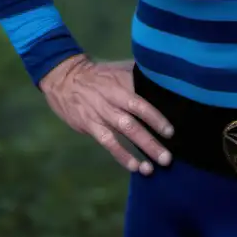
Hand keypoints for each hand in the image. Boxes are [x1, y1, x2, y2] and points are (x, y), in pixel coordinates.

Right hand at [39, 55, 174, 175]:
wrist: (65, 78)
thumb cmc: (100, 75)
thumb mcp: (119, 69)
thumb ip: (139, 76)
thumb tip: (167, 80)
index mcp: (123, 83)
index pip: (142, 100)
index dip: (156, 117)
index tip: (171, 132)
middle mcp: (114, 98)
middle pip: (136, 118)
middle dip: (152, 138)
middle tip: (168, 156)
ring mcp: (102, 113)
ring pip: (124, 131)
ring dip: (139, 149)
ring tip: (153, 167)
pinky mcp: (90, 125)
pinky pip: (108, 142)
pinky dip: (121, 155)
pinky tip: (135, 167)